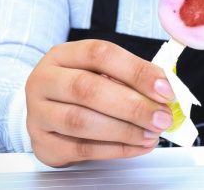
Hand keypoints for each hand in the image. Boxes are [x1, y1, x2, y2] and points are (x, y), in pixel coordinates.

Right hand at [25, 39, 175, 166]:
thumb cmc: (80, 87)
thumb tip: (165, 90)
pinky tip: (137, 146)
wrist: (45, 112)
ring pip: (80, 121)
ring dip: (124, 130)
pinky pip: (80, 149)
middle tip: (161, 116)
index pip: (100, 54)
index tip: (164, 89)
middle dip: (132, 105)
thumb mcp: (100, 72)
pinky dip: (114, 149)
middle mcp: (45, 80)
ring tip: (152, 133)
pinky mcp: (42, 144)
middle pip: (87, 89)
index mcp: (63, 55)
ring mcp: (38, 113)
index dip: (136, 71)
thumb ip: (129, 77)